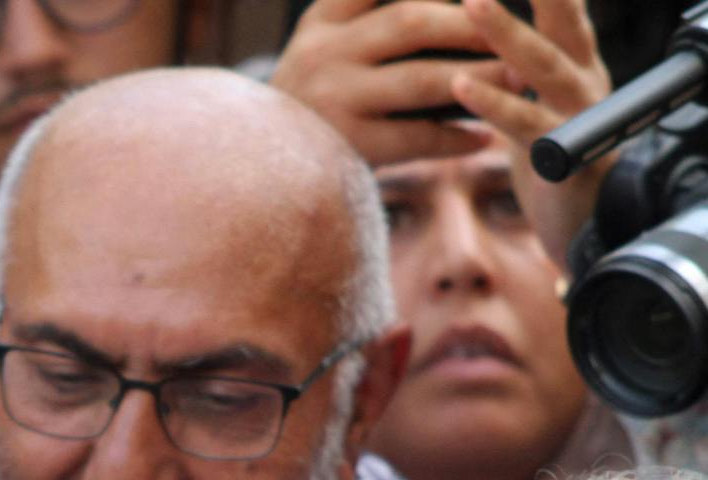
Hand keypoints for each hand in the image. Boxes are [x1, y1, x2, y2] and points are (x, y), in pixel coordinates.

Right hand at [273, 0, 503, 166]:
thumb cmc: (312, 95)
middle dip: (472, 24)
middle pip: (411, 22)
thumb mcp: (323, 41)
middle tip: (513, 29)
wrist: (258, 164)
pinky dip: (455, 138)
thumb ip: (364, 10)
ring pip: (421, 80)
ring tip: (519, 78)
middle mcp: (323, 53)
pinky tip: (484, 137)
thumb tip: (454, 1)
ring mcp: (333, 100)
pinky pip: (415, 137)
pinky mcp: (347, 145)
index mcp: (323, 20)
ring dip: (480, 77)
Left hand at [451, 0, 612, 270]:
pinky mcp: (564, 158)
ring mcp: (579, 117)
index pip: (562, 8)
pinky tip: (462, 86)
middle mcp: (584, 82)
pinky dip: (493, 103)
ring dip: (506, 33)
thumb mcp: (535, 107)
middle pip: (563, 19)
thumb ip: (517, 71)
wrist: (584, 233)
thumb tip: (483, 36)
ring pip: (544, 65)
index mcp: (575, 65)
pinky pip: (526, 124)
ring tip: (472, 1)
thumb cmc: (553, 166)